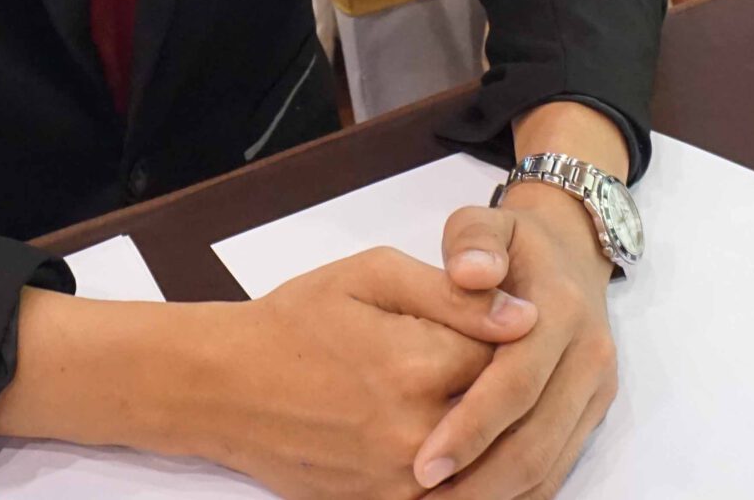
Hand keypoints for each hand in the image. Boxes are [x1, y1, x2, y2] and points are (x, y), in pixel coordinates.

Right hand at [199, 247, 536, 499]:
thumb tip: (527, 317)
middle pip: (503, 414)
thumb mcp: (372, 276)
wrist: (225, 387)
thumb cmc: (297, 320)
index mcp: (418, 364)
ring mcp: (400, 482)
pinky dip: (458, 468)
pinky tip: (442, 436)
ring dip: (486, 432)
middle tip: (472, 360)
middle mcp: (417, 433)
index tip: (492, 324)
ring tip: (452, 395)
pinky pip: (448, 494)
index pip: (509, 356)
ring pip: (483, 462)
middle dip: (499, 386)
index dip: (508, 337)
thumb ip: (454, 294)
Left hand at [410, 192, 616, 496]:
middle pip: (536, 438)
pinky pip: (559, 467)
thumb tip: (469, 271)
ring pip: (550, 463)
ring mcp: (595, 389)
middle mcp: (588, 355)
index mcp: (560, 309)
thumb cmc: (512, 242)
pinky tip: (475, 499)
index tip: (423, 463)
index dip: (471, 427)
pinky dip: (519, 494)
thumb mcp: (486, 223)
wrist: (571, 250)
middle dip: (480, 481)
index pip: (516, 383)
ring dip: (496, 494)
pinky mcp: (593, 411)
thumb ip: (472, 241)